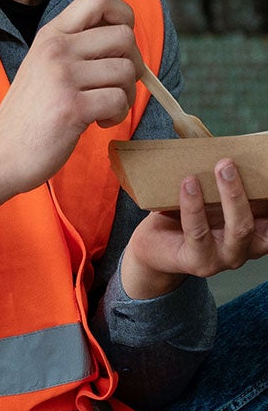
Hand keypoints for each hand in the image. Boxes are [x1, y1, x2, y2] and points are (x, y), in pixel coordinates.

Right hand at [0, 0, 139, 212]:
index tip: (116, 45)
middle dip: (132, 64)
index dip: (121, 15)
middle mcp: (55, 49)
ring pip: (127, 71)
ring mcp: (62, 77)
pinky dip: (117, 115)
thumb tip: (126, 38)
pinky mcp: (71, 107)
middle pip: (123, 36)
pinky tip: (97, 123)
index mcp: (50, 36)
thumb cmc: (29, 113)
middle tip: (114, 86)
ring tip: (104, 108)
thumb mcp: (44, 66)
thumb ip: (76, 46)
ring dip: (126, 94)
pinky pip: (118, 100)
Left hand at [122, 159, 267, 298]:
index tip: (267, 169)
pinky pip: (199, 231)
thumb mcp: (215, 200)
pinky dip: (194, 205)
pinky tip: (189, 184)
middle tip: (229, 162)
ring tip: (221, 167)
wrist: (155, 246)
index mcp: (260, 231)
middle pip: (259, 220)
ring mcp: (226, 258)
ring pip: (238, 228)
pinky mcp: (200, 262)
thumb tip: (232, 148)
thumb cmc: (189, 217)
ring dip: (231, 194)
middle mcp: (249, 248)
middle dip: (247, 189)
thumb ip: (228, 185)